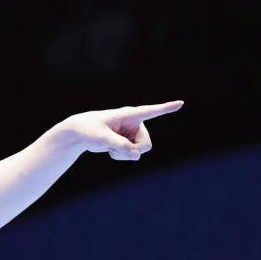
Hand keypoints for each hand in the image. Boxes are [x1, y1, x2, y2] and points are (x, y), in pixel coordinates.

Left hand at [63, 100, 183, 160]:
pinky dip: (122, 156)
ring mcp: (132, 133)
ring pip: (141, 151)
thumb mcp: (102, 138)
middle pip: (146, 144)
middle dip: (133, 151)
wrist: (80, 134)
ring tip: (111, 149)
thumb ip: (120, 146)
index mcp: (129, 115)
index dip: (166, 109)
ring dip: (126, 155)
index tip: (180, 103)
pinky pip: (134, 154)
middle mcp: (134, 123)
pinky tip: (111, 150)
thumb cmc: (89, 130)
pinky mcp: (129, 141)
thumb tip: (136, 156)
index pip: (150, 111)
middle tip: (116, 150)